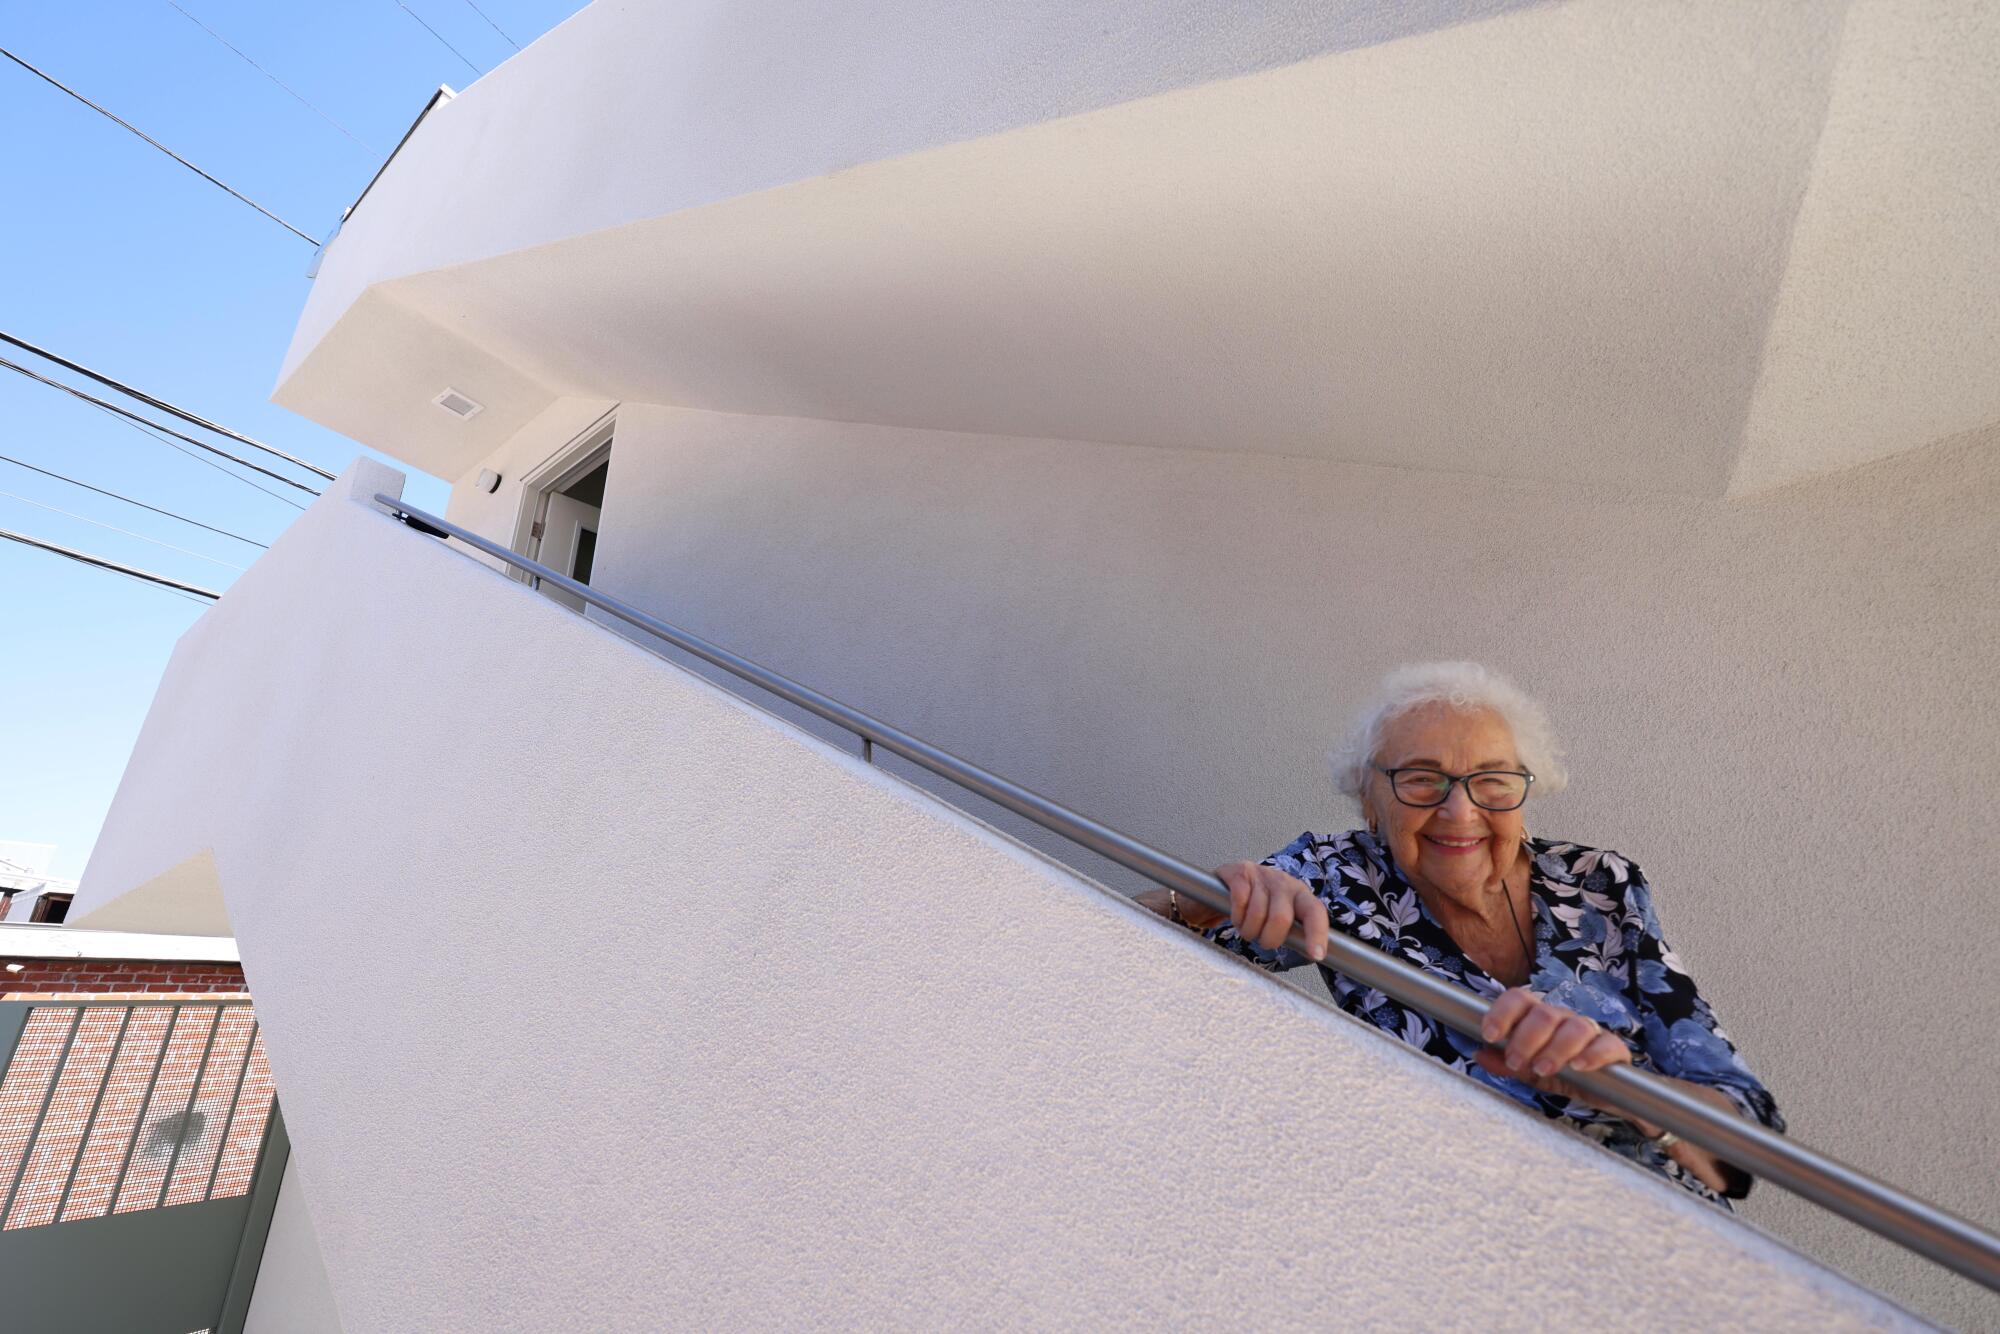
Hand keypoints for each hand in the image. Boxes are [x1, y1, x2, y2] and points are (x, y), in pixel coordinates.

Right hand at [1215, 861, 1328, 960]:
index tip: (1316, 955)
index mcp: (1300, 894)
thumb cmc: (1259, 906)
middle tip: (1263, 940)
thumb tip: (1313, 955)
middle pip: (1281, 918)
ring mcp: (1262, 874)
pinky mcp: (1241, 873)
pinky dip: (1237, 917)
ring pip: (1257, 914)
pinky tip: (1237, 916)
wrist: (1227, 883)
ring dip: (1248, 930)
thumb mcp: (1280, 916)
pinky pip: (1240, 902)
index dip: (1317, 933)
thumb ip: (1296, 932)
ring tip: (1247, 928)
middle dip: (1269, 939)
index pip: (1315, 911)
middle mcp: (1284, 882)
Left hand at [1473, 987, 1633, 1110]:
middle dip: (1525, 1038)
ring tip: (1543, 1068)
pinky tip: (1578, 1067)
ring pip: (1574, 1027)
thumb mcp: (1528, 1071)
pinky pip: (1606, 1044)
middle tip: (1516, 1061)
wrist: (1601, 1094)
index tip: (1490, 1035)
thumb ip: (1505, 1063)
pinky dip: (1591, 1054)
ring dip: (1555, 1048)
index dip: (1502, 1013)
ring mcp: (1590, 1030)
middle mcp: (1563, 1018)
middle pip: (1544, 1014)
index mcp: (1538, 1017)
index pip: (1518, 999)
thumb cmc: (1560, 1074)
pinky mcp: (1614, 1048)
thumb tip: (1479, 1053)